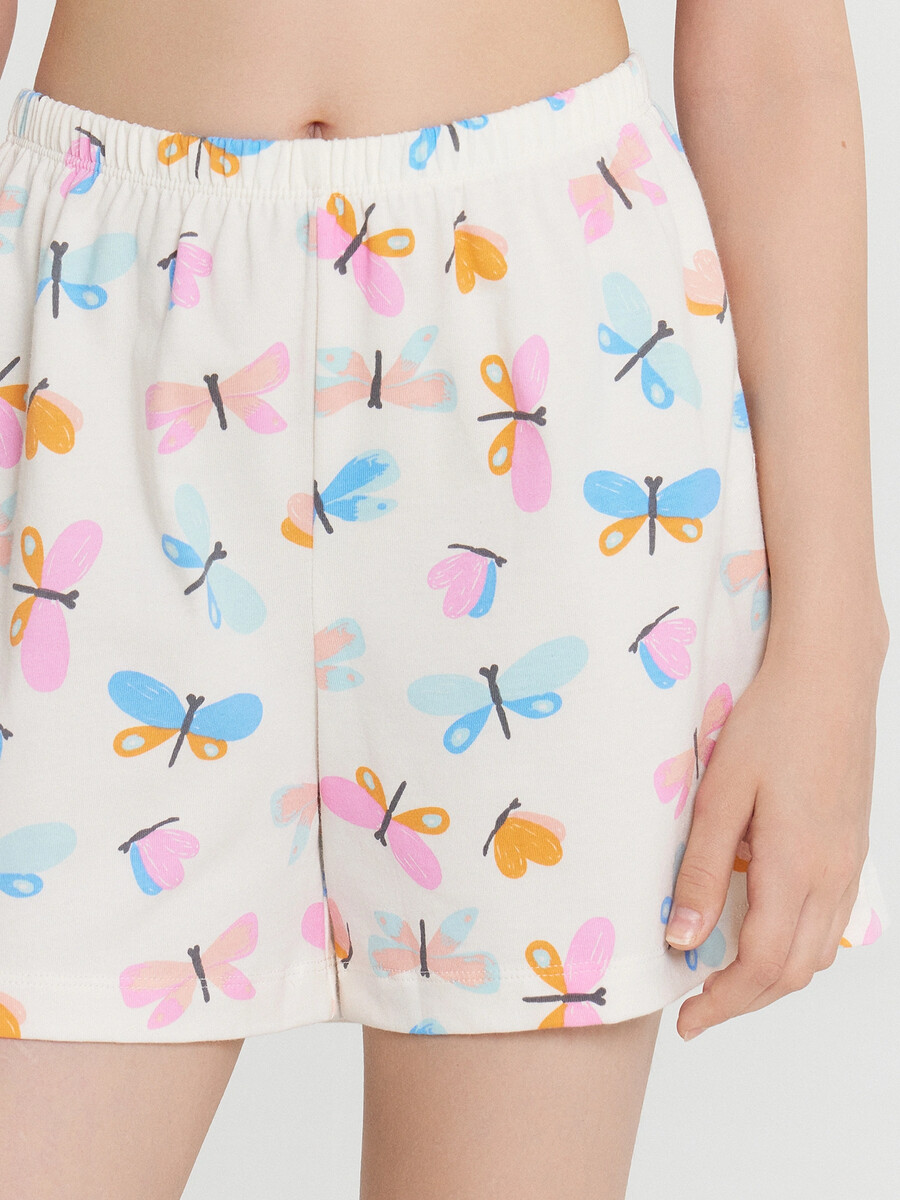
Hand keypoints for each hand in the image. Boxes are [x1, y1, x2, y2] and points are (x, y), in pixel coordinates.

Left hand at [665, 627, 886, 1039]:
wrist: (828, 678)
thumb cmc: (770, 725)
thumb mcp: (720, 795)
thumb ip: (702, 871)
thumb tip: (681, 938)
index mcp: (796, 868)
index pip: (763, 967)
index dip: (723, 1004)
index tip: (686, 1020)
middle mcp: (832, 877)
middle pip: (794, 972)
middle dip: (744, 1000)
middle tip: (696, 1005)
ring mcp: (849, 865)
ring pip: (818, 952)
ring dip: (773, 976)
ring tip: (723, 972)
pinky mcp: (853, 849)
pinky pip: (831, 922)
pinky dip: (797, 945)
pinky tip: (764, 927)